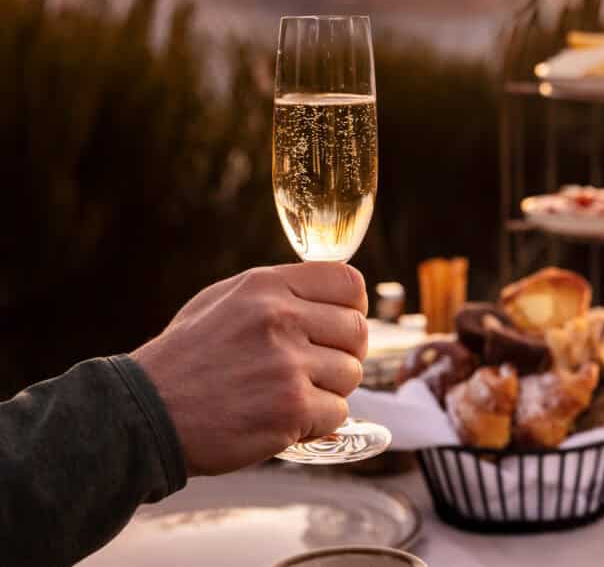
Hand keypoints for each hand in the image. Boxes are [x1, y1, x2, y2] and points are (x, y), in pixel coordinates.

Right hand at [132, 263, 368, 475]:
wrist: (143, 414)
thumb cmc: (185, 359)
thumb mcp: (223, 301)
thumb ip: (278, 293)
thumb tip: (333, 297)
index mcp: (266, 285)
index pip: (348, 283)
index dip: (353, 307)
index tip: (341, 326)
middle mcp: (281, 317)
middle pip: (358, 331)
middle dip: (344, 353)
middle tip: (317, 370)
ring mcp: (288, 363)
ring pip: (351, 374)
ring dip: (329, 391)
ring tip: (288, 395)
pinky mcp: (291, 406)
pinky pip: (337, 413)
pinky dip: (317, 423)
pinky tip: (283, 420)